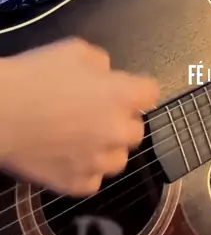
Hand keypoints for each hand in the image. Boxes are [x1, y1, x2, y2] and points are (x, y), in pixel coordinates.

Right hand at [0, 37, 158, 195]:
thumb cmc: (35, 75)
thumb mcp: (74, 50)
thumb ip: (101, 63)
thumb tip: (107, 76)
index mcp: (121, 95)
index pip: (151, 94)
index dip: (138, 90)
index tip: (125, 90)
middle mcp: (116, 131)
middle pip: (137, 130)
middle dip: (121, 120)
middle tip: (97, 113)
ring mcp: (97, 162)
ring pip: (118, 159)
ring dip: (107, 148)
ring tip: (84, 139)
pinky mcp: (77, 184)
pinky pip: (93, 180)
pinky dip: (85, 170)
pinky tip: (69, 157)